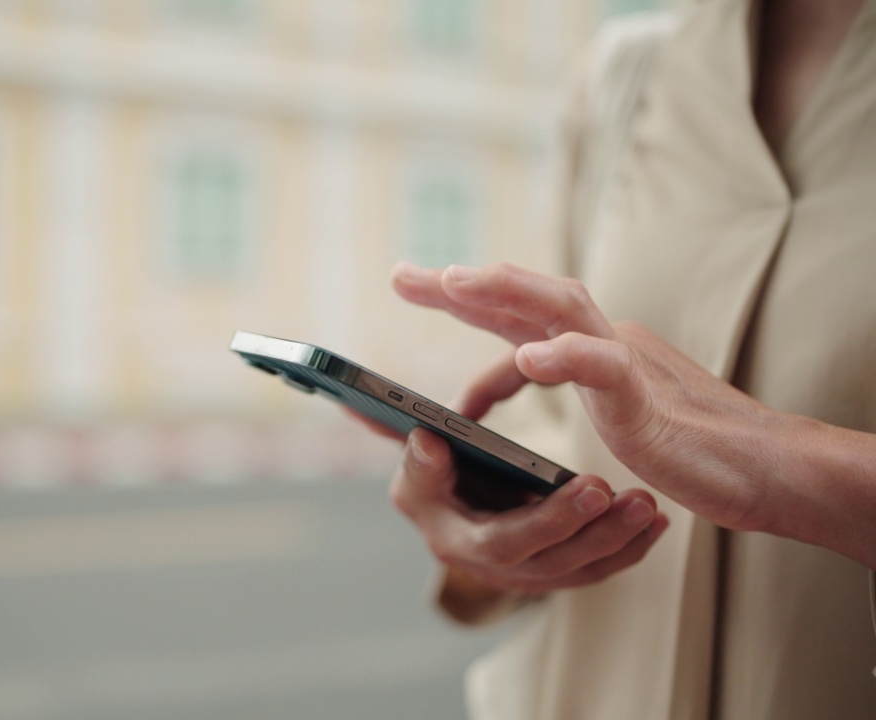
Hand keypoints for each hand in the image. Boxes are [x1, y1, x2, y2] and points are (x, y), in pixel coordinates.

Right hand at [388, 427, 667, 595]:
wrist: (444, 500)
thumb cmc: (429, 477)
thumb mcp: (415, 470)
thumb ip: (421, 460)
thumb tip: (428, 442)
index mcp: (455, 542)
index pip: (505, 542)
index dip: (550, 520)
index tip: (593, 486)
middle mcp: (490, 568)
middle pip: (552, 561)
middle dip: (596, 530)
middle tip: (636, 498)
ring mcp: (522, 574)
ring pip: (579, 569)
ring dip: (620, 540)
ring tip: (649, 505)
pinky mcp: (548, 570)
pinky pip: (592, 568)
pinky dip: (626, 547)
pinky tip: (654, 521)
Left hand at [392, 261, 780, 532]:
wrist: (755, 467)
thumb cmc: (682, 439)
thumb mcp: (600, 405)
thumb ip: (559, 379)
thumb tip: (510, 365)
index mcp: (585, 343)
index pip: (515, 311)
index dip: (464, 297)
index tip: (413, 283)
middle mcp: (600, 338)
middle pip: (524, 294)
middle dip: (462, 281)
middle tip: (401, 274)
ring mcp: (625, 360)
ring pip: (562, 305)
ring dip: (505, 291)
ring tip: (453, 282)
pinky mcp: (646, 398)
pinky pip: (603, 367)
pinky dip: (565, 357)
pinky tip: (527, 357)